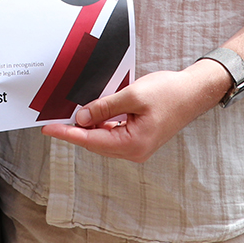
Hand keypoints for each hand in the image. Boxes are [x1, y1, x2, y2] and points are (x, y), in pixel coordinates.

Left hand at [41, 60, 231, 162]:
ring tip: (72, 115)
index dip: (68, 134)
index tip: (48, 129)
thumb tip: (82, 117)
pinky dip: (102, 126)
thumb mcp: (132, 95)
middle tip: (56, 118)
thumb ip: (105, 107)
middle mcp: (134, 151)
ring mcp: (138, 147)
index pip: (91, 141)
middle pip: (96, 143)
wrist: (195, 92)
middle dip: (76, 131)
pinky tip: (94, 114)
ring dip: (89, 128)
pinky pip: (114, 135)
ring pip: (104, 140)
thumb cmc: (169, 92)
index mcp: (132, 144)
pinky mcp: (140, 139)